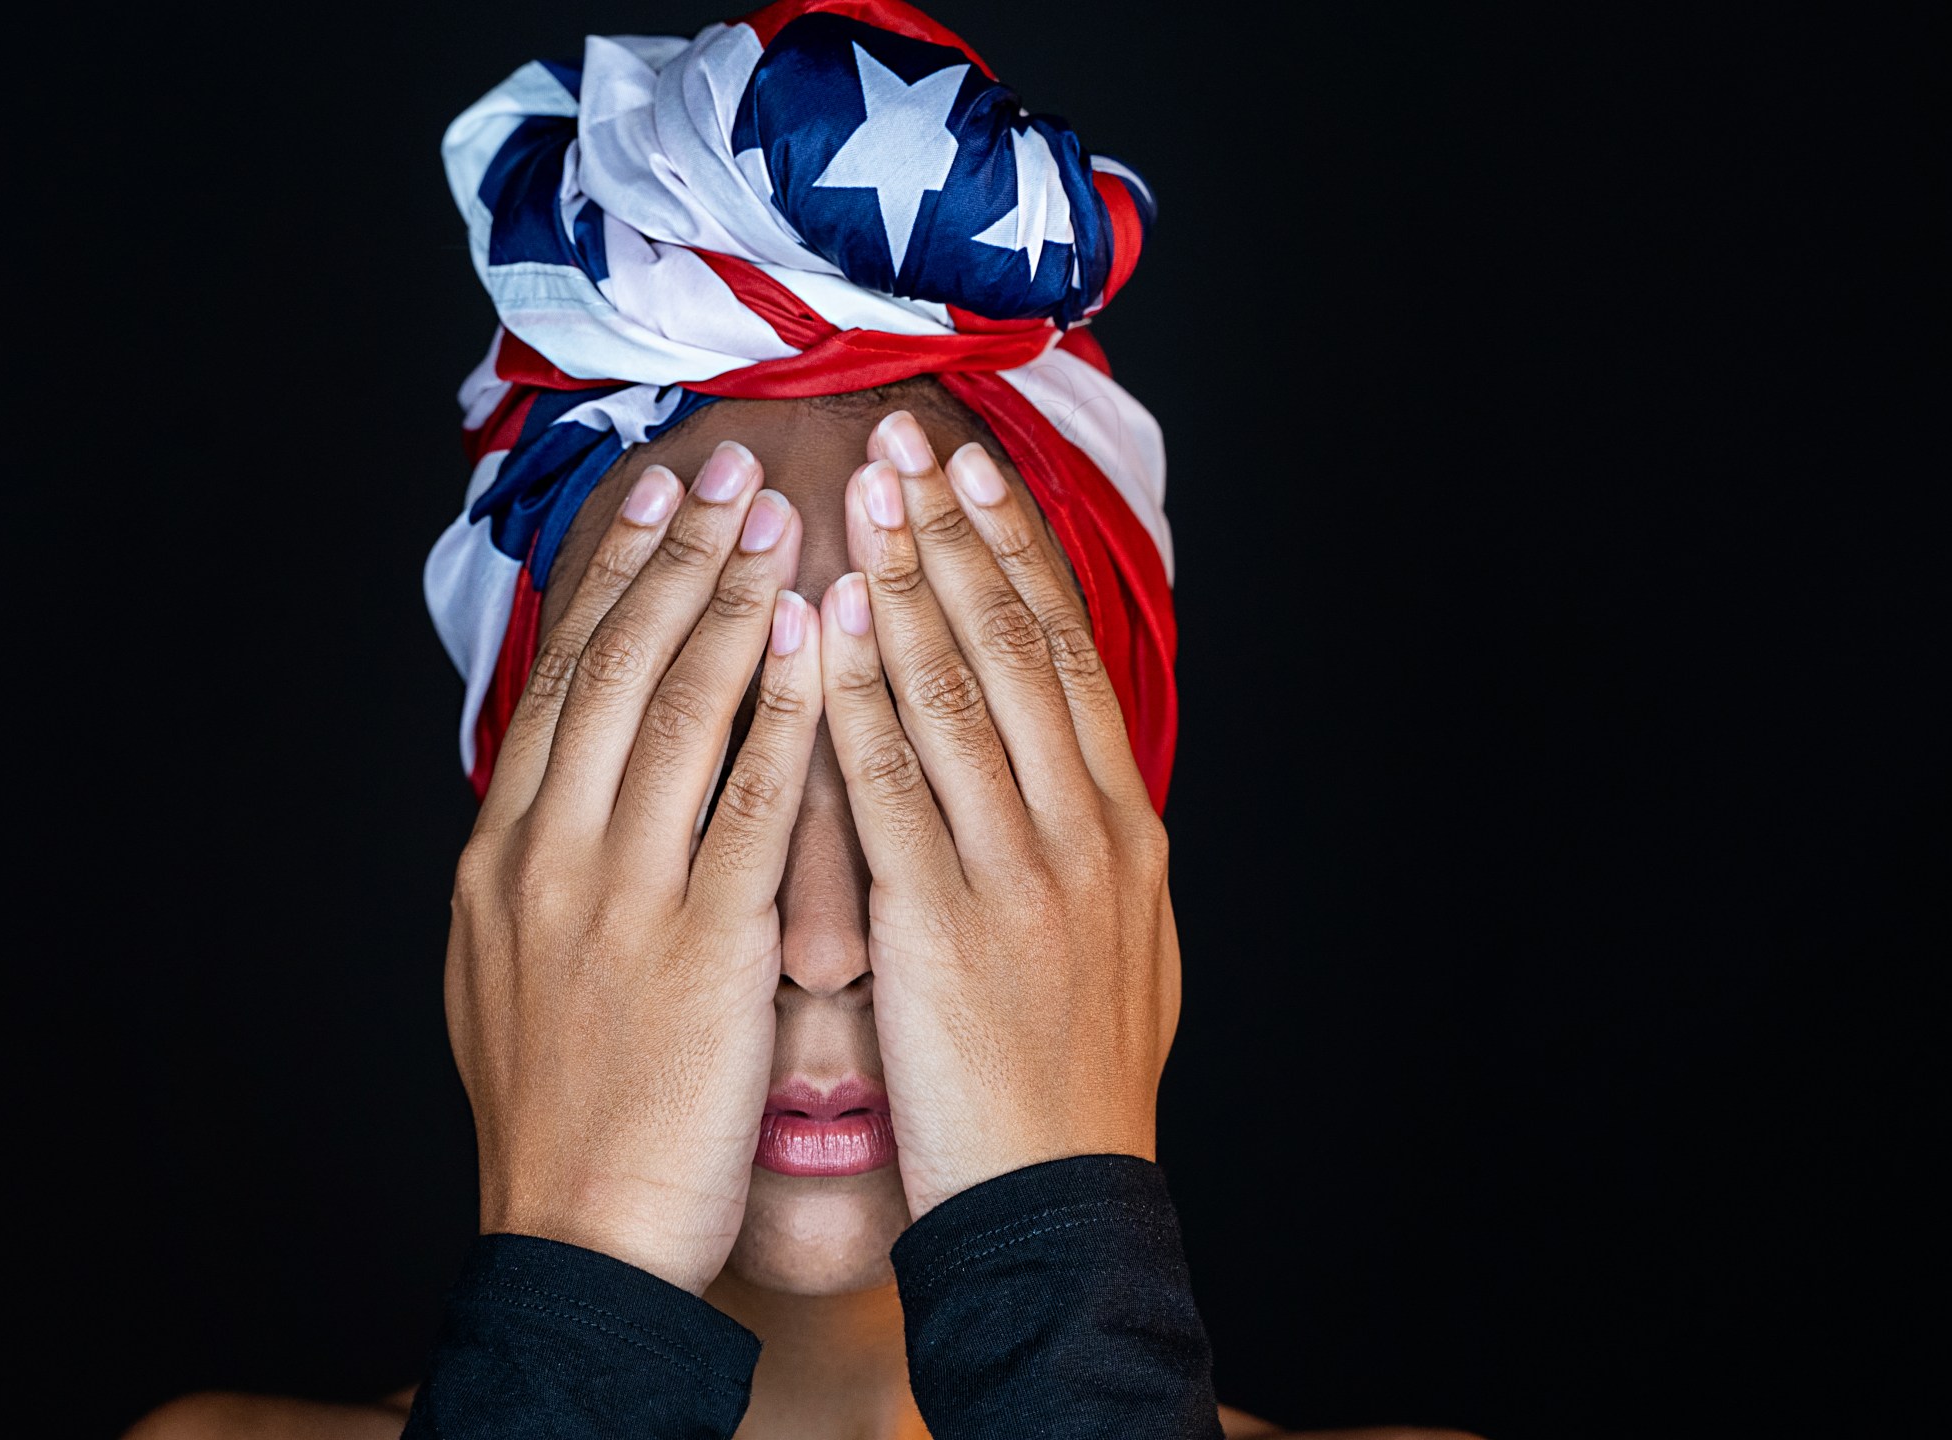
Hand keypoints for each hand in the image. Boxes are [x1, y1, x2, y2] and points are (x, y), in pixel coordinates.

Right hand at [445, 443, 821, 1292]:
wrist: (575, 1237)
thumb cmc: (561, 1113)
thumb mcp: (509, 969)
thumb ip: (539, 867)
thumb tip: (559, 787)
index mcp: (501, 855)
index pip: (556, 680)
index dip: (608, 582)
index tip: (650, 502)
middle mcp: (545, 854)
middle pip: (611, 668)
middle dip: (672, 558)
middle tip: (724, 468)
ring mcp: (618, 894)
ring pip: (674, 711)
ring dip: (731, 601)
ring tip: (781, 517)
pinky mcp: (699, 945)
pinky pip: (750, 803)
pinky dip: (785, 711)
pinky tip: (820, 642)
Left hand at [820, 411, 1180, 1218]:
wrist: (1063, 1210)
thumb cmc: (1068, 1090)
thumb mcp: (1112, 948)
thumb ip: (1080, 849)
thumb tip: (1058, 771)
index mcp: (1126, 831)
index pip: (1068, 656)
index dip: (1017, 556)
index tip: (972, 474)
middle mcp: (1088, 832)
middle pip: (1021, 648)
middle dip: (961, 536)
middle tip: (908, 441)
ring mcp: (1025, 874)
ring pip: (964, 694)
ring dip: (908, 583)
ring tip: (862, 494)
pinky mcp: (950, 926)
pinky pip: (898, 788)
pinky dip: (861, 697)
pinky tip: (825, 627)